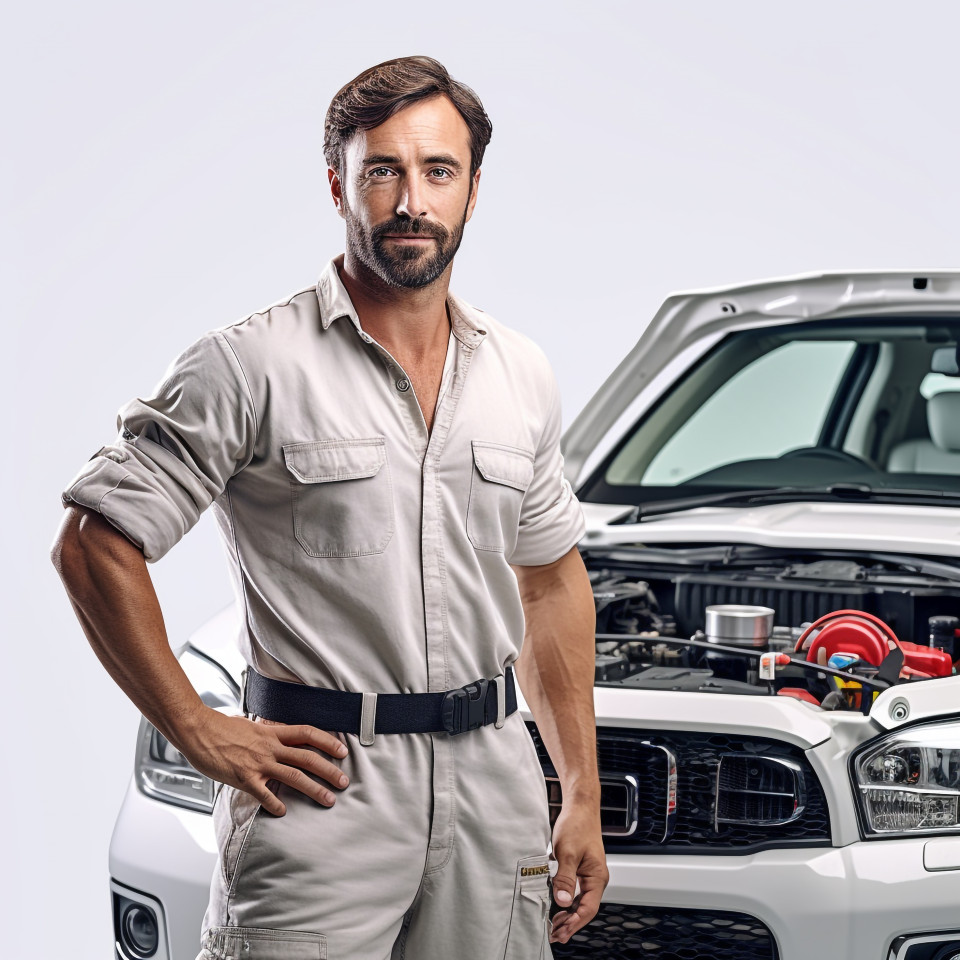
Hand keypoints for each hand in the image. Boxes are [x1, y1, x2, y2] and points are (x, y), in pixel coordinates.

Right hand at [177, 706, 349, 815]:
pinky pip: (265, 794)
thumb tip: (275, 736)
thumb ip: (265, 734)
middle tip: (344, 781)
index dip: (327, 741)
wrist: (198, 729)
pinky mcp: (244, 778)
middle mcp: (270, 747)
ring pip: (294, 776)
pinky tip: (283, 812)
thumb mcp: (250, 726)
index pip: (307, 733)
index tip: (342, 750)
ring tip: (328, 799)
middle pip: (307, 757)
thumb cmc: (220, 727)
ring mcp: (258, 763)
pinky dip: (276, 804)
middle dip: (329, 770)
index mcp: (272, 732)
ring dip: (314, 789)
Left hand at [549, 801, 607, 943]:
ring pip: (579, 901)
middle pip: (585, 909)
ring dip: (567, 914)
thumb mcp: (567, 852)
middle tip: (554, 934)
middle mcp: (595, 878)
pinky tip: (556, 907)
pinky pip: (574, 891)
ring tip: (554, 926)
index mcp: (597, 877)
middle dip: (570, 923)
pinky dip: (566, 902)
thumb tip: (562, 901)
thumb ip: (565, 878)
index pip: (588, 909)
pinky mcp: (580, 869)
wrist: (579, 807)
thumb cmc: (577, 825)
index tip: (560, 931)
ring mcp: (588, 874)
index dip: (574, 923)